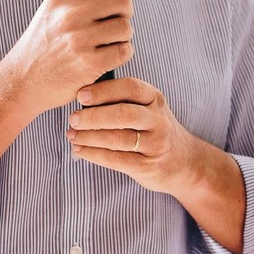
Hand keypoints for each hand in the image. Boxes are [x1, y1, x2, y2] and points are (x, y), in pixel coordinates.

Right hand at [1, 0, 132, 115]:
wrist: (22, 81)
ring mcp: (79, 39)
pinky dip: (122, 53)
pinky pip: (124, 50)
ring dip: (123, 35)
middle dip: (124, 10)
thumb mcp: (51, 9)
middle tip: (114, 20)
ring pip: (126, 26)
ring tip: (108, 40)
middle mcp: (69, 14)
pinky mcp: (89, 64)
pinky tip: (108, 56)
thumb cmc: (42, 45)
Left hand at [65, 77, 198, 194]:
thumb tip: (83, 96)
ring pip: (118, 138)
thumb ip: (122, 100)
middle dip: (94, 116)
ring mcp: (155, 144)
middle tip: (73, 118)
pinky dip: (94, 155)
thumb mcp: (147, 108)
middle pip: (124, 114)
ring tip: (71, 135)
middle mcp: (158, 120)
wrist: (182, 161)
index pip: (130, 87)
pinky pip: (116, 160)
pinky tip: (79, 150)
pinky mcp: (147, 166)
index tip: (81, 95)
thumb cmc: (153, 129)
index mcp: (155, 98)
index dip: (104, 90)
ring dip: (90, 137)